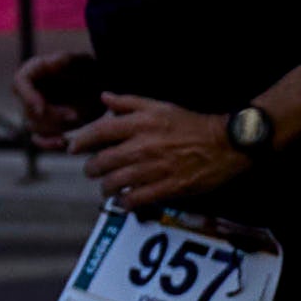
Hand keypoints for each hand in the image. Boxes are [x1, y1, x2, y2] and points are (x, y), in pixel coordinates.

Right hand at [14, 51, 96, 148]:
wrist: (104, 87)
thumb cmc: (92, 69)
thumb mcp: (83, 61)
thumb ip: (66, 61)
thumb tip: (50, 63)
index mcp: (35, 71)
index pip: (19, 82)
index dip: (27, 96)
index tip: (41, 108)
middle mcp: (31, 90)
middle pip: (27, 109)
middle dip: (51, 115)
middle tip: (75, 115)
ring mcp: (38, 110)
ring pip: (34, 126)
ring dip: (55, 127)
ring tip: (78, 119)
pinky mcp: (48, 125)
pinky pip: (39, 139)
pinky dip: (48, 143)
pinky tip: (62, 142)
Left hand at [71, 95, 244, 209]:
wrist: (226, 144)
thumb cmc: (192, 124)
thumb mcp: (160, 106)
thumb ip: (129, 102)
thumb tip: (104, 98)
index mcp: (139, 123)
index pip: (98, 132)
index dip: (81, 142)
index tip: (74, 148)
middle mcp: (143, 146)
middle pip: (102, 162)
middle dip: (91, 169)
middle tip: (92, 171)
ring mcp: (155, 169)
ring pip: (115, 182)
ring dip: (106, 187)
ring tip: (107, 188)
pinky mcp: (168, 188)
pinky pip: (136, 199)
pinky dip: (125, 202)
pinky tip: (124, 201)